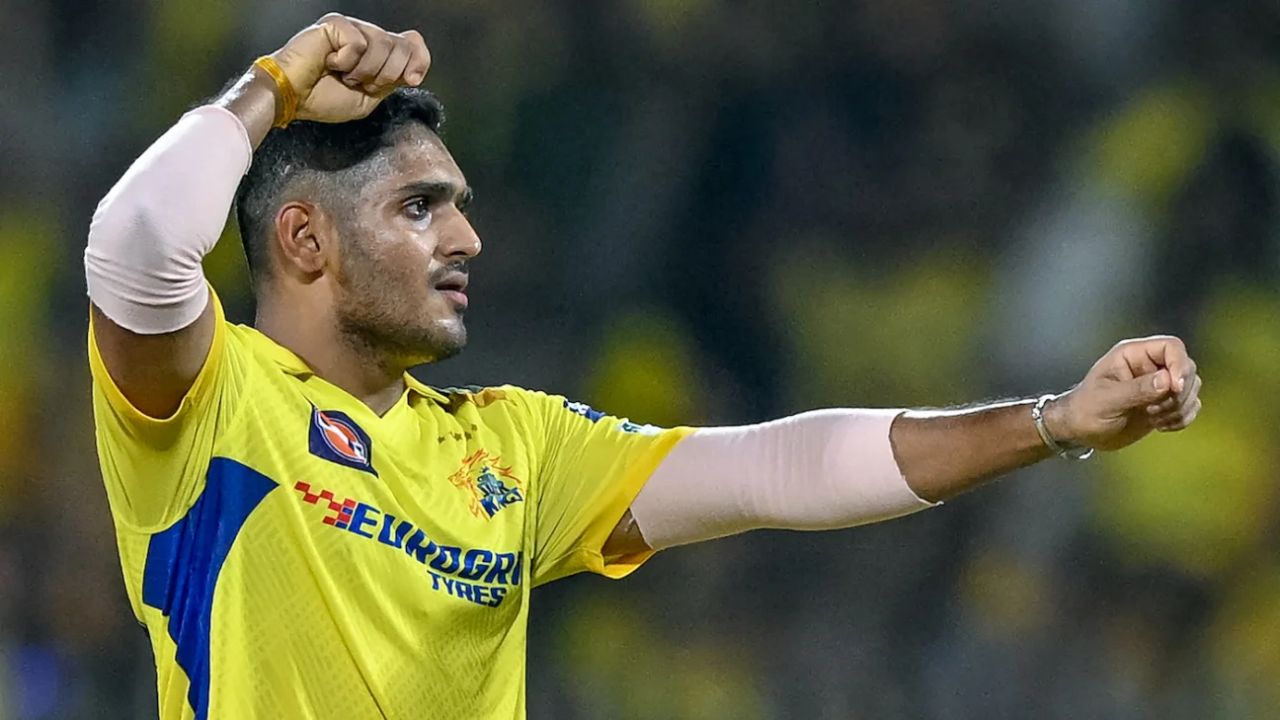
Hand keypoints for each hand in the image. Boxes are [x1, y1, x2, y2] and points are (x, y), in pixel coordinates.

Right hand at [269, 13, 430, 122]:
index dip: (419, 60)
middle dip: (388, 74)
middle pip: (403, 45)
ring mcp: (351, 26)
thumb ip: (392, 81)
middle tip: (363, 84)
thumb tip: (414, 70)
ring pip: (383, 44)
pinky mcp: (336, 23)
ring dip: (366, 71)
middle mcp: (366, 34)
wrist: (293, 98)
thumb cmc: (323, 98)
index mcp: (377, 51)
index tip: (412, 80)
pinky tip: (329, 63)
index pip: (412, 43)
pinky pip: (359, 43)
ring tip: (344, 76)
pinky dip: (346, 62)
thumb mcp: (369, 97)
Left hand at [1045, 335, 1201, 451]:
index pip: (1171, 346)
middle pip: (1187, 368)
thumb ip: (1137, 389)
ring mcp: (1159, 385)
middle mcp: (1150, 366)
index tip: (1175, 387)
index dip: (1179, 364)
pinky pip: (1190, 406)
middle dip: (1178, 393)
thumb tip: (1168, 381)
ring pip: (1191, 388)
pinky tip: (1160, 426)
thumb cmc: (1085, 409)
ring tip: (1152, 418)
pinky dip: (1182, 418)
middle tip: (1154, 410)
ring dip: (1179, 408)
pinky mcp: (1165, 403)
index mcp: (1133, 355)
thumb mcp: (1107, 400)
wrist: (1081, 431)